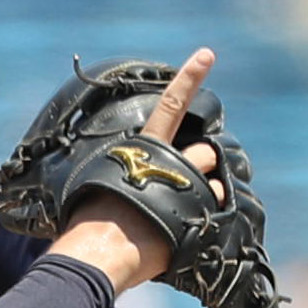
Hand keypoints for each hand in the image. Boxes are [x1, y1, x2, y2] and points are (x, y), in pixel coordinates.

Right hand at [43, 51, 219, 294]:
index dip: (190, 77)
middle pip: (204, 152)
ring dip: (206, 193)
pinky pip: (217, 209)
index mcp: (143, 147)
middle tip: (181, 191)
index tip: (207, 55)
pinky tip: (189, 233)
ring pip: (214, 180)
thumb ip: (121, 175)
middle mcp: (170, 161)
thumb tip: (120, 186)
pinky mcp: (199, 213)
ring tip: (182, 216)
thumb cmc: (90, 224)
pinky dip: (210, 218)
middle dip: (200, 168)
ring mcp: (187, 185)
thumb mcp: (99, 184)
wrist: (102, 252)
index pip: (170, 104)